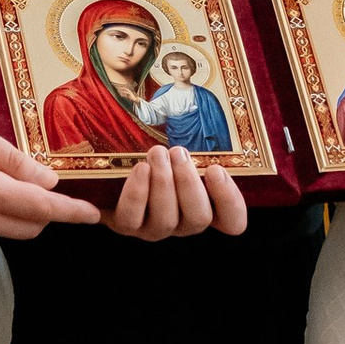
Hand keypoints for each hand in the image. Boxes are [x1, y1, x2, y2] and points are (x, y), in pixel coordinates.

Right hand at [0, 101, 98, 241]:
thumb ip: (12, 159)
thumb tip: (47, 179)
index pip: (39, 208)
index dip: (69, 212)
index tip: (92, 215)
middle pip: (26, 227)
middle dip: (44, 213)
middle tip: (47, 187)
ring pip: (1, 229)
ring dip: (14, 212)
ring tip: (2, 179)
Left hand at [102, 146, 248, 240]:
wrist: (112, 164)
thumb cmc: (159, 150)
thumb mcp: (181, 146)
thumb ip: (203, 138)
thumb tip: (209, 115)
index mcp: (205, 206)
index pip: (232, 221)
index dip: (230, 201)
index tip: (216, 170)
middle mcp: (183, 223)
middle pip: (199, 219)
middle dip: (189, 183)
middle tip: (178, 152)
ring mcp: (154, 228)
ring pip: (167, 220)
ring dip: (163, 183)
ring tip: (157, 152)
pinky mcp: (126, 225)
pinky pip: (132, 219)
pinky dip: (137, 194)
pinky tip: (140, 168)